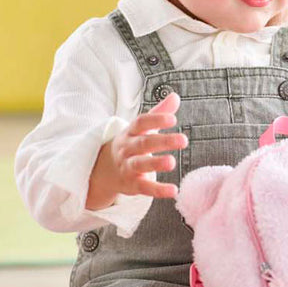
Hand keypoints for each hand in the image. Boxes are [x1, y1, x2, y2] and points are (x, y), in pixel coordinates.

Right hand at [86, 92, 188, 208]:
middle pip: (143, 143)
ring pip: (140, 165)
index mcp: (131, 132)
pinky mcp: (132, 184)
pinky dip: (158, 190)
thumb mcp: (141, 128)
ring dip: (156, 163)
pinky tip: (174, 190)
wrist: (104, 169)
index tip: (173, 119)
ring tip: (172, 162)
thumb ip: (159, 113)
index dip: (156, 120)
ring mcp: (128, 167)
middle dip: (163, 141)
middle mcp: (128, 148)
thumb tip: (175, 96)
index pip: (142, 122)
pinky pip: (145, 187)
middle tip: (183, 140)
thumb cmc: (131, 144)